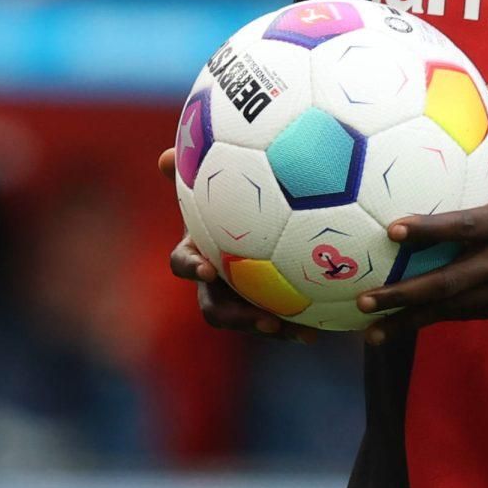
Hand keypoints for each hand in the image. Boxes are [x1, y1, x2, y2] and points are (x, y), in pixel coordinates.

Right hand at [158, 148, 316, 341]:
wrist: (257, 220)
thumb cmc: (228, 199)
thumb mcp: (211, 184)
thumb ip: (192, 171)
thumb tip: (166, 156)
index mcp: (197, 254)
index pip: (183, 263)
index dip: (191, 267)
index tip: (206, 268)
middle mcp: (216, 284)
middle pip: (217, 309)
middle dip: (238, 318)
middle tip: (264, 319)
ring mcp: (241, 300)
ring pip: (253, 321)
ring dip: (274, 328)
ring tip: (301, 330)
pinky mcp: (267, 308)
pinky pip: (281, 321)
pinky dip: (299, 324)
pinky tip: (322, 325)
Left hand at [356, 85, 487, 339]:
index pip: (464, 228)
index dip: (429, 230)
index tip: (393, 230)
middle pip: (447, 283)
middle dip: (404, 295)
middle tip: (363, 298)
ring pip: (453, 308)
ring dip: (412, 319)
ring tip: (372, 331)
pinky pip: (469, 314)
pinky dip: (437, 322)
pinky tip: (407, 327)